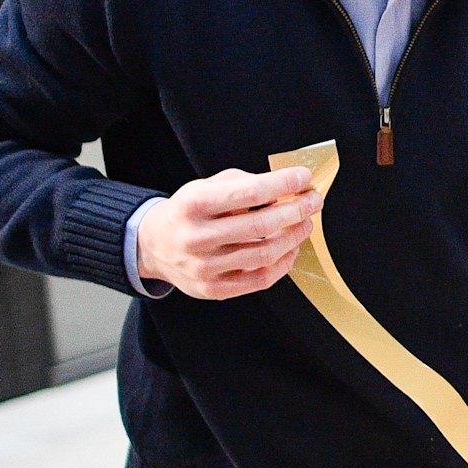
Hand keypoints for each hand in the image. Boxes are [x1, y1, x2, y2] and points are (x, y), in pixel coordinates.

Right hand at [136, 167, 318, 298]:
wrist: (153, 246)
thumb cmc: (187, 213)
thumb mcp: (204, 187)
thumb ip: (242, 184)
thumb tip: (286, 186)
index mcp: (194, 204)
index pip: (249, 192)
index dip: (283, 184)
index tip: (303, 178)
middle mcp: (197, 237)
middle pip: (262, 225)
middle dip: (297, 210)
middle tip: (313, 201)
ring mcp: (205, 267)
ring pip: (265, 254)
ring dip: (294, 237)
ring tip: (305, 224)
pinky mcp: (213, 289)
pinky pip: (259, 279)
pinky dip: (283, 264)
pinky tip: (290, 249)